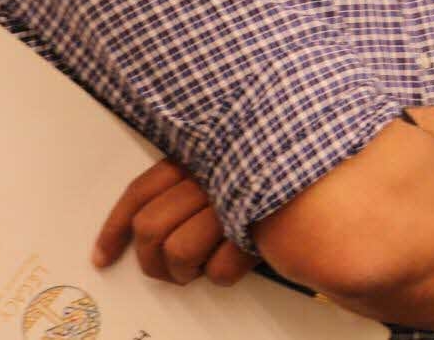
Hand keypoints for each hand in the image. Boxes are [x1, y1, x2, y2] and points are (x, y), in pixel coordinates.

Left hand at [92, 158, 258, 284]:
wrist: (330, 183)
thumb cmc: (272, 177)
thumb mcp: (227, 169)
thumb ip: (191, 183)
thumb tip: (142, 228)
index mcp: (197, 157)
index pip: (140, 193)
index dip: (114, 229)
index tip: (104, 257)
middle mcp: (211, 175)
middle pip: (151, 228)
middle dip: (152, 261)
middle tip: (166, 271)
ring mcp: (232, 201)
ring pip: (179, 252)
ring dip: (186, 271)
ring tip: (200, 269)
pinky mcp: (255, 228)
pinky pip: (221, 270)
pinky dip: (224, 275)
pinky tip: (235, 263)